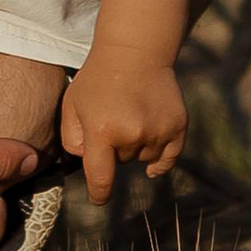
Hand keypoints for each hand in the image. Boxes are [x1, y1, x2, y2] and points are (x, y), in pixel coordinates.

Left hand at [58, 46, 186, 201]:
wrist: (134, 51)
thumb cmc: (97, 78)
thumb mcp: (72, 104)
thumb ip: (72, 139)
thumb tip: (87, 163)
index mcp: (102, 131)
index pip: (100, 178)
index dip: (99, 194)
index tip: (99, 200)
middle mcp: (132, 135)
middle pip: (121, 161)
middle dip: (114, 148)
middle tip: (113, 117)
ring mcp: (158, 131)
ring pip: (144, 158)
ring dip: (137, 146)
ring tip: (132, 116)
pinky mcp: (177, 127)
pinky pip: (168, 158)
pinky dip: (160, 160)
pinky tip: (152, 157)